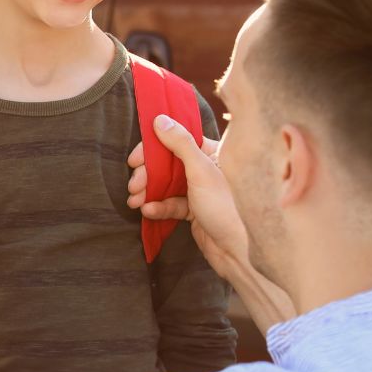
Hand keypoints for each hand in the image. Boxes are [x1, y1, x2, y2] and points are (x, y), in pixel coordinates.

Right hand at [126, 123, 249, 279]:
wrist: (238, 252)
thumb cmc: (227, 207)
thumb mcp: (201, 171)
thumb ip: (180, 144)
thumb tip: (160, 119)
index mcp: (212, 153)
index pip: (175, 141)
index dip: (152, 148)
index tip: (134, 159)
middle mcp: (205, 169)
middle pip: (167, 163)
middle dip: (147, 174)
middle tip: (133, 185)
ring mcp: (199, 190)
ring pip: (166, 184)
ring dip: (148, 191)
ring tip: (133, 200)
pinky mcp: (194, 210)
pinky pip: (171, 204)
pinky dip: (158, 207)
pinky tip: (147, 211)